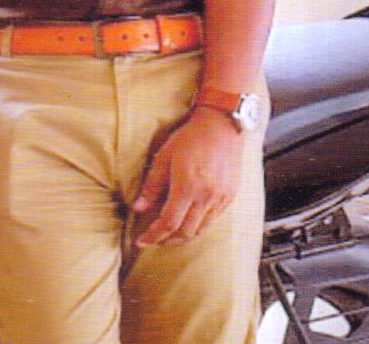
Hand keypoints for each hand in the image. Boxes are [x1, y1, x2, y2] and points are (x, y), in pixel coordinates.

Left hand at [132, 107, 244, 246]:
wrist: (221, 126)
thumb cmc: (191, 137)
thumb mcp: (165, 156)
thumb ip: (152, 185)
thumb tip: (138, 208)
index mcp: (187, 186)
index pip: (168, 222)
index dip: (153, 235)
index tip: (141, 241)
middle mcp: (206, 197)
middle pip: (185, 232)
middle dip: (166, 240)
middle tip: (153, 240)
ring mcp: (220, 198)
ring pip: (200, 230)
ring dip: (183, 237)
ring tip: (169, 236)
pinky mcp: (229, 197)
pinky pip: (212, 221)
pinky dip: (198, 227)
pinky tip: (188, 222)